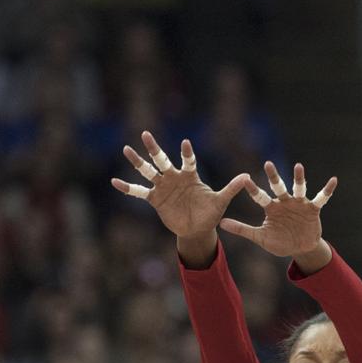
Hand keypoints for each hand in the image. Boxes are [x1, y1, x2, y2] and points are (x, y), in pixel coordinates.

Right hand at [112, 132, 248, 238]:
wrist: (197, 228)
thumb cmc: (210, 213)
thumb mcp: (221, 201)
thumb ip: (232, 188)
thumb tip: (247, 176)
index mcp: (190, 176)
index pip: (188, 161)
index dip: (187, 153)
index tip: (186, 143)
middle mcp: (174, 178)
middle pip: (162, 160)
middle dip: (154, 148)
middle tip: (146, 134)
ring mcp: (163, 188)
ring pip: (147, 171)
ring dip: (137, 161)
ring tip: (126, 149)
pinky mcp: (154, 199)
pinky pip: (139, 192)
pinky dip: (127, 188)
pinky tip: (115, 182)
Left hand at [220, 161, 337, 256]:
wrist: (298, 249)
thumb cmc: (279, 241)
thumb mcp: (259, 237)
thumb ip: (241, 229)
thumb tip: (220, 223)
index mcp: (271, 208)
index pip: (259, 196)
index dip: (252, 189)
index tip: (244, 179)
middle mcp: (284, 202)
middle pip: (278, 187)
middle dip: (273, 176)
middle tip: (267, 163)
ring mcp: (299, 204)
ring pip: (298, 188)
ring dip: (299, 178)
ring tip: (298, 166)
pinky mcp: (313, 209)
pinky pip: (321, 198)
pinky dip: (327, 190)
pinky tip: (333, 180)